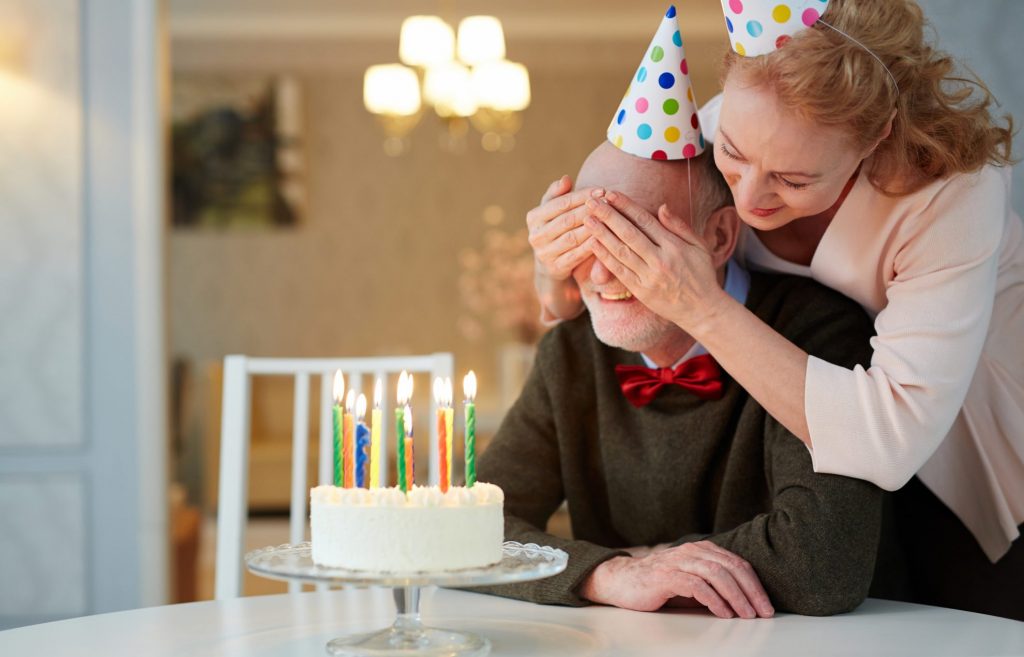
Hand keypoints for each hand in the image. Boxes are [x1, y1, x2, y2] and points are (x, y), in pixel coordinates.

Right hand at [527, 176, 604, 280]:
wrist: (550, 263)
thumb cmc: (556, 228)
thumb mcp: (553, 210)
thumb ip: (558, 194)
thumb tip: (565, 179)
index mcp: (533, 217)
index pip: (561, 203)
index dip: (582, 196)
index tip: (601, 190)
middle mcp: (536, 236)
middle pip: (567, 220)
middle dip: (590, 210)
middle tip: (609, 203)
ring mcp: (544, 254)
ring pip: (572, 237)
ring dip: (593, 227)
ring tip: (610, 218)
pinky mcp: (555, 268)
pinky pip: (576, 256)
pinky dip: (591, 246)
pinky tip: (605, 237)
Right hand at [579, 541, 773, 618]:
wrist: (621, 581)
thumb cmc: (659, 584)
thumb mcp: (691, 581)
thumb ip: (714, 584)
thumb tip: (745, 602)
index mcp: (701, 550)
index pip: (737, 563)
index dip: (755, 585)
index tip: (766, 606)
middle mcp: (691, 551)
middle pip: (730, 568)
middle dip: (751, 591)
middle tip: (763, 612)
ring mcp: (678, 562)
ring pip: (717, 574)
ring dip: (736, 597)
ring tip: (746, 615)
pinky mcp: (665, 576)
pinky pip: (696, 586)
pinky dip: (714, 600)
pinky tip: (723, 613)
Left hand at [582, 192, 728, 330]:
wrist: (702, 310)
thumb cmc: (701, 275)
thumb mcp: (699, 246)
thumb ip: (680, 226)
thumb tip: (662, 206)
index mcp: (674, 246)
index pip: (645, 221)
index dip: (626, 206)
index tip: (611, 194)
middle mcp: (660, 260)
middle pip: (629, 233)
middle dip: (608, 215)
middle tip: (591, 202)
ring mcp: (649, 276)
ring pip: (621, 251)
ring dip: (601, 233)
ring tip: (587, 219)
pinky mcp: (641, 291)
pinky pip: (619, 271)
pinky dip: (605, 257)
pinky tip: (593, 243)